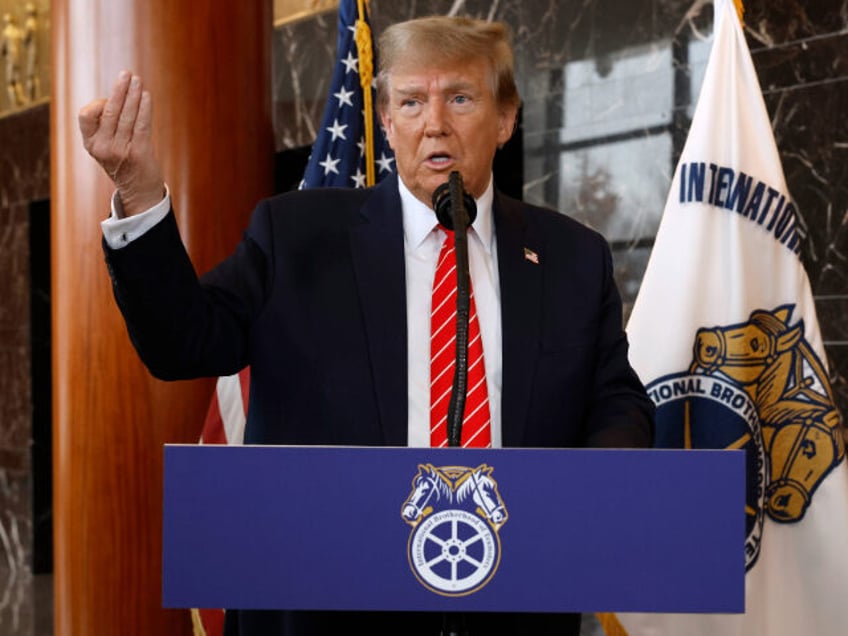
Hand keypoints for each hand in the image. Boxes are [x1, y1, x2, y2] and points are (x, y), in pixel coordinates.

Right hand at [78, 70, 164, 216]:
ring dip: (134, 95)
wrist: (139, 190)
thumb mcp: (105, 145)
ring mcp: (121, 151)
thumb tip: (120, 92)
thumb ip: (106, 123)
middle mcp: (103, 148)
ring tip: (138, 81)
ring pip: (127, 116)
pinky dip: (145, 108)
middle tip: (126, 74)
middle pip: (109, 112)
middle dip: (119, 90)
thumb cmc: (123, 160)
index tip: (109, 99)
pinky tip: (147, 96)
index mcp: (90, 144)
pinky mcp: (140, 153)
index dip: (98, 103)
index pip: (86, 116)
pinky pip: (142, 125)